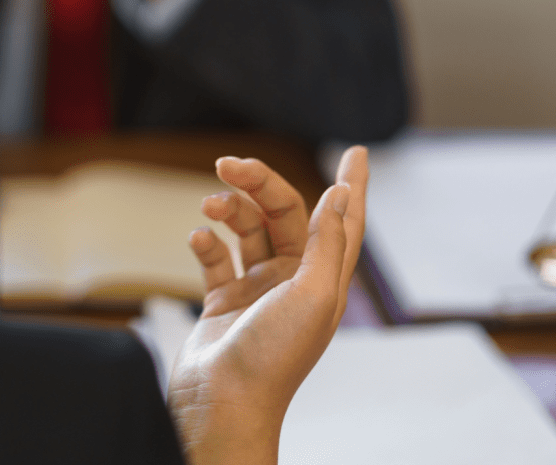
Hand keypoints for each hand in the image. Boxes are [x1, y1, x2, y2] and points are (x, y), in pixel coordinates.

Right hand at [168, 147, 368, 464]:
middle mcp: (294, 281)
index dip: (352, 185)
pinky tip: (198, 238)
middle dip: (258, 184)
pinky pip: (217, 259)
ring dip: (229, 210)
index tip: (357, 151)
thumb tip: (339, 194)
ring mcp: (258, 290)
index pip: (344, 221)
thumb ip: (326, 242)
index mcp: (324, 279)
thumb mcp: (312, 295)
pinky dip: (207, 242)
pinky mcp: (225, 302)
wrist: (222, 403)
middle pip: (284, 214)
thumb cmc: (272, 358)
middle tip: (228, 163)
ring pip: (248, 230)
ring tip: (208, 206)